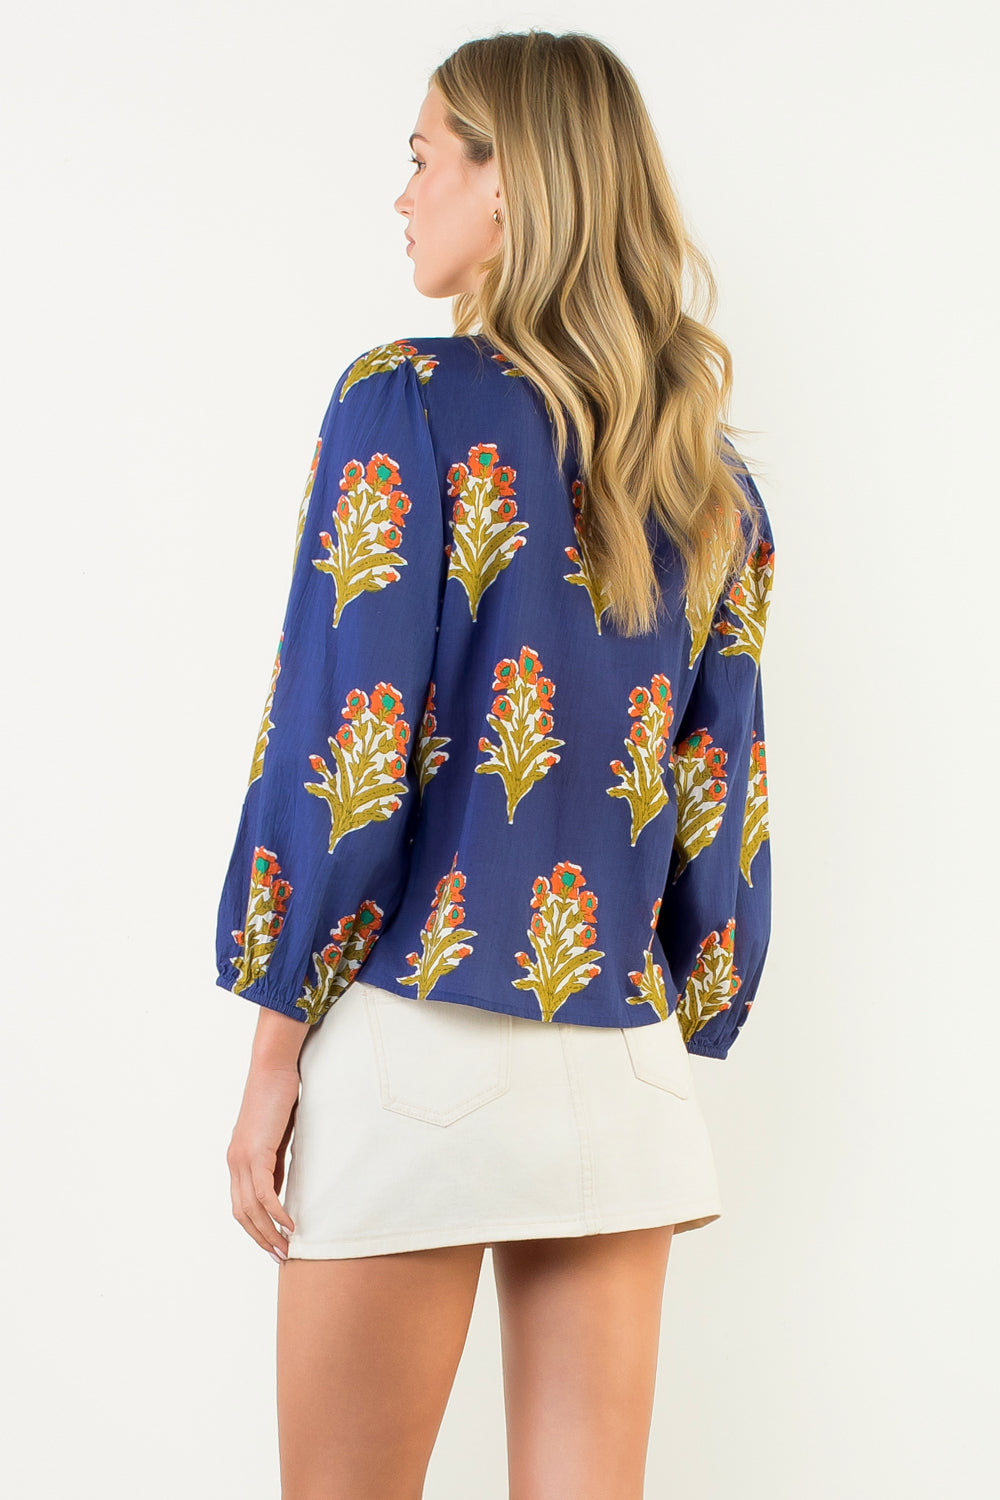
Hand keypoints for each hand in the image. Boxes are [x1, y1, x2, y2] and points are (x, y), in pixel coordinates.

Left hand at [227, 1060, 300, 1263]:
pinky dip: (276, 1212)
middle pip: (242, 1214)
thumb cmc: (277, 1098)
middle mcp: (234, 1163)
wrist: (272, 1070)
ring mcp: (242, 1159)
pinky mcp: (256, 1152)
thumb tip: (278, 1192)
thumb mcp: (275, 1139)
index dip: (255, 1229)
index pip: (241, 1206)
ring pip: (250, 1208)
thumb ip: (273, 1165)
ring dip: (268, 1232)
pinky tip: (290, 1224)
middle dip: (261, 1238)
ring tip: (287, 1248)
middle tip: (281, 1256)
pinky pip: (263, 1192)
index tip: (273, 1245)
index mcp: (238, 1161)